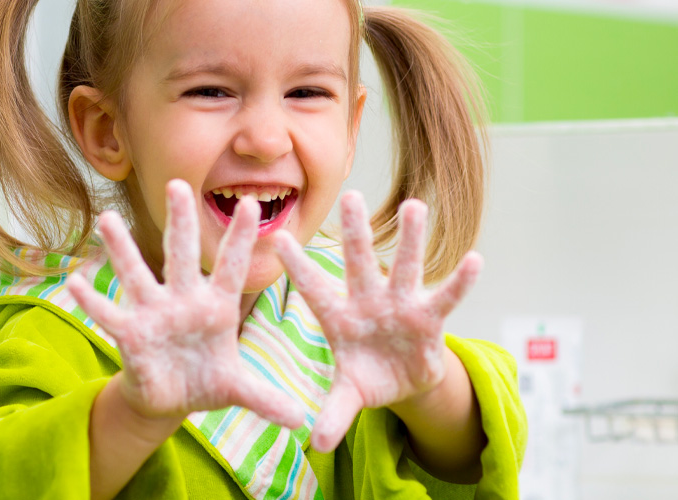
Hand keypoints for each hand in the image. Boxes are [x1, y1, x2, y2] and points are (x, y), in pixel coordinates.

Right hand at [68, 179, 303, 428]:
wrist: (170, 400)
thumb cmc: (206, 382)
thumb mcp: (237, 391)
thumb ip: (264, 398)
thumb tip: (300, 421)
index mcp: (216, 307)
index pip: (230, 266)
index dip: (239, 238)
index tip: (250, 204)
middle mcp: (183, 301)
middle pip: (180, 256)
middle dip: (180, 222)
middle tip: (177, 184)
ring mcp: (153, 314)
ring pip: (137, 275)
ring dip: (122, 250)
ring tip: (106, 220)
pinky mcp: (130, 335)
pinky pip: (109, 315)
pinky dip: (93, 300)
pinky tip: (75, 282)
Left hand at [273, 191, 482, 451]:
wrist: (402, 381)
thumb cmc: (367, 376)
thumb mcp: (348, 396)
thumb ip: (333, 413)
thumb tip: (314, 444)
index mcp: (339, 317)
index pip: (314, 288)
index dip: (297, 266)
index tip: (276, 237)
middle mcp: (368, 302)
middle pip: (360, 263)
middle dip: (355, 232)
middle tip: (350, 194)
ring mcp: (400, 306)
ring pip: (406, 267)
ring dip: (411, 240)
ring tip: (414, 206)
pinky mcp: (430, 319)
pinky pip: (446, 298)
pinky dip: (460, 282)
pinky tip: (476, 259)